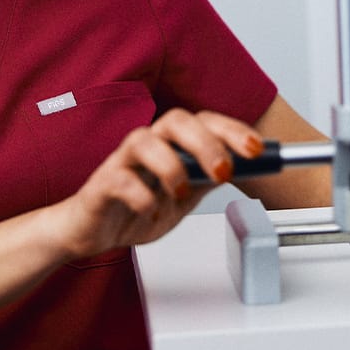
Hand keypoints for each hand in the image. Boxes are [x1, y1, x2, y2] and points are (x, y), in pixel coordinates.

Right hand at [53, 109, 263, 259]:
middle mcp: (149, 144)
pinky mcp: (102, 183)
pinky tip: (150, 210)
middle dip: (206, 142)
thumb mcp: (184, 197)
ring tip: (181, 192)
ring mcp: (123, 161)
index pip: (205, 121)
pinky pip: (119, 179)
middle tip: (223, 171)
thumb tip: (248, 168)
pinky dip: (140, 196)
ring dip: (171, 165)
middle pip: (176, 120)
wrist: (92, 229)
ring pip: (144, 139)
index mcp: (172, 144)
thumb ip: (208, 180)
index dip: (232, 130)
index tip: (257, 149)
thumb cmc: (136, 207)